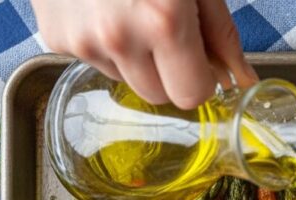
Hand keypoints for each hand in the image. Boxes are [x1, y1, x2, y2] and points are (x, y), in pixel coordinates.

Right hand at [32, 0, 257, 108]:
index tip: (197, 56)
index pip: (191, 95)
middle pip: (158, 95)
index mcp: (163, 21)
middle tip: (164, 29)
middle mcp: (118, 38)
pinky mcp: (55, 36)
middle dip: (168, 72)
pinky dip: (103, 42)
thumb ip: (219, 32)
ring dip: (134, 57)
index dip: (199, 77)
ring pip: (125, 80)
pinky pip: (93, 61)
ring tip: (129, 9)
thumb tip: (240, 78)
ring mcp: (81, 40)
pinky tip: (102, 6)